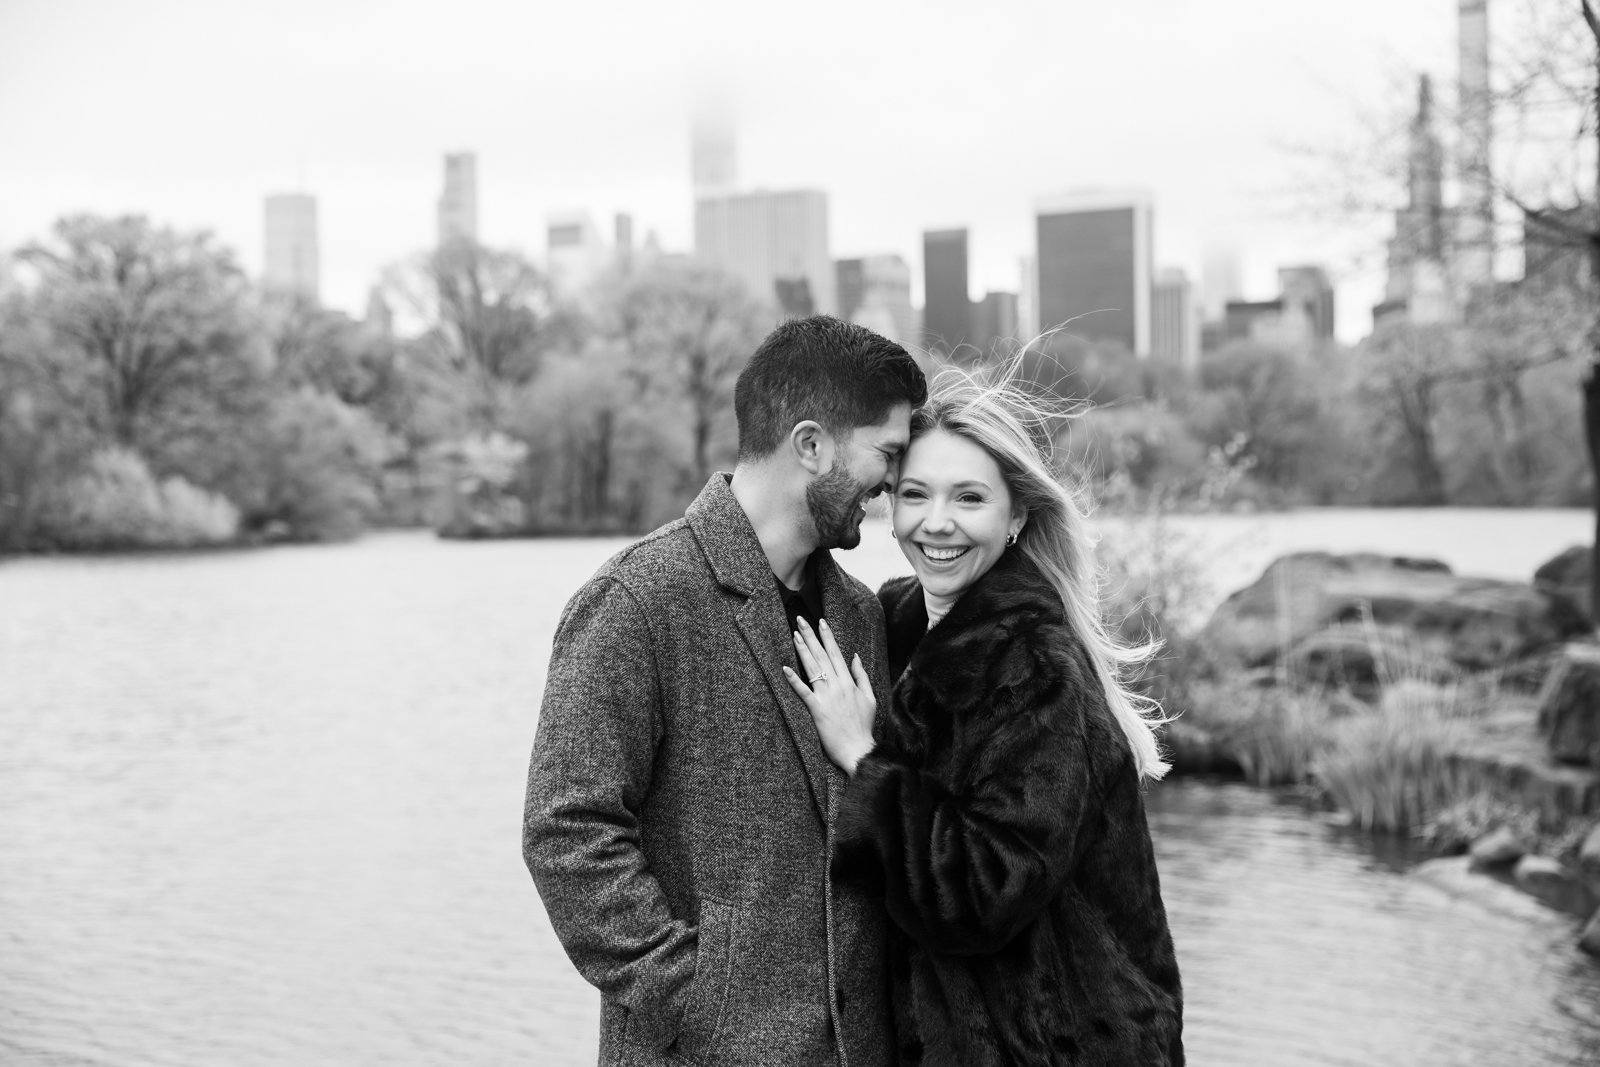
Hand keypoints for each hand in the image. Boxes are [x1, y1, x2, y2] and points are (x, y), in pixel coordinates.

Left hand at [782, 618, 876, 775]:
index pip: (836, 653)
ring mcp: (826, 697)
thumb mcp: (870, 698)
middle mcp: (837, 685)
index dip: (827, 636)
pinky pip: (803, 692)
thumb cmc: (863, 726)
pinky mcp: (816, 710)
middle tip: (800, 619)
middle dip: (810, 636)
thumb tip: (855, 657)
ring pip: (812, 669)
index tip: (820, 622)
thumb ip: (862, 676)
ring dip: (802, 650)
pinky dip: (794, 680)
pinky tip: (785, 668)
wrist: (858, 749)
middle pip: (822, 656)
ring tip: (794, 634)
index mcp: (849, 682)